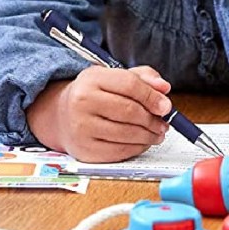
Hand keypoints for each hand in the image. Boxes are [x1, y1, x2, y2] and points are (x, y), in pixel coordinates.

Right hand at [26, 66, 171, 161]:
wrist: (62, 116)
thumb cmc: (94, 95)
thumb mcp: (113, 77)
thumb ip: (142, 78)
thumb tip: (164, 88)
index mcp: (92, 78)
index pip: (129, 85)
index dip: (152, 96)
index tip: (166, 106)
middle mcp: (82, 102)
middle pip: (130, 111)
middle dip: (153, 119)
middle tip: (164, 123)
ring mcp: (81, 128)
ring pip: (127, 133)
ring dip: (149, 135)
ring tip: (157, 133)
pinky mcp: (85, 150)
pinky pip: (120, 151)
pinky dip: (137, 148)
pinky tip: (143, 142)